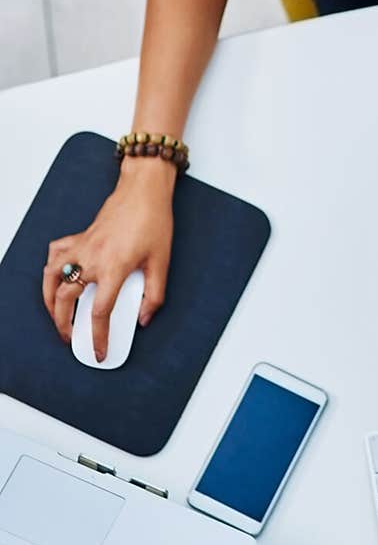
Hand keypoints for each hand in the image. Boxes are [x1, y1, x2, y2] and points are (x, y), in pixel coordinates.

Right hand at [42, 165, 174, 361]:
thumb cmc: (154, 223)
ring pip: (52, 277)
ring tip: (56, 314)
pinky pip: (56, 253)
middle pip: (66, 299)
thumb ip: (154, 295)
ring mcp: (81, 247)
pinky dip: (52, 267)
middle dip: (64, 324)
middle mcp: (92, 259)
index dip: (98, 337)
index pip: (100, 312)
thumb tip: (143, 319)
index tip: (99, 351)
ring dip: (50, 300)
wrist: (143, 192)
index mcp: (114, 268)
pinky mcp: (78, 237)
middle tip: (70, 338)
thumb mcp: (162, 263)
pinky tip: (57, 276)